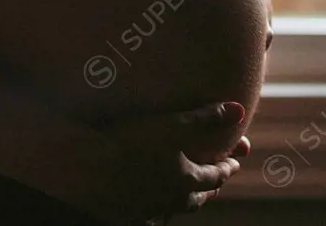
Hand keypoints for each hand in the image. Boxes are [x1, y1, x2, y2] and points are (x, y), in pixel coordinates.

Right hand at [91, 102, 248, 224]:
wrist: (85, 172)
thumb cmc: (130, 144)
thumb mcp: (172, 125)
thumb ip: (206, 118)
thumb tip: (240, 110)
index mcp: (185, 179)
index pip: (215, 176)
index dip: (226, 168)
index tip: (234, 164)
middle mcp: (169, 200)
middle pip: (196, 199)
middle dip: (208, 190)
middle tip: (216, 187)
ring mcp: (146, 211)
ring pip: (172, 211)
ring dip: (183, 204)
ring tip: (184, 199)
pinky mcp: (124, 216)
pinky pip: (146, 219)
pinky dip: (153, 214)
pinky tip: (148, 211)